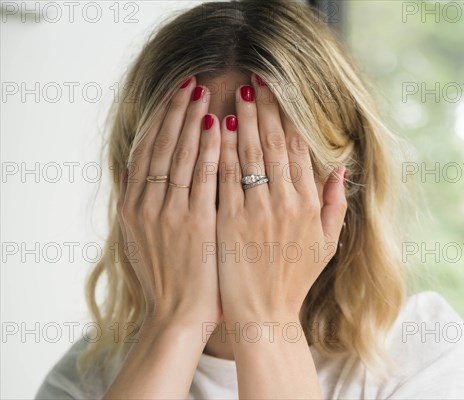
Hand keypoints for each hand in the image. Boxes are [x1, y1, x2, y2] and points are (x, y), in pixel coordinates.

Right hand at [117, 76, 220, 328]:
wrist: (177, 316)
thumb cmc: (168, 278)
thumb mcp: (142, 238)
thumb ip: (144, 203)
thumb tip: (146, 171)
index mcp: (133, 207)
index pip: (146, 150)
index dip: (159, 119)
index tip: (172, 95)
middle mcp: (147, 205)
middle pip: (162, 146)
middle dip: (176, 111)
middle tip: (190, 81)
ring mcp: (171, 214)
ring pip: (182, 156)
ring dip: (193, 121)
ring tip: (205, 93)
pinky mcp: (197, 225)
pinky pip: (204, 178)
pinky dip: (211, 151)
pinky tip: (220, 127)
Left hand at [216, 74, 347, 324]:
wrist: (264, 314)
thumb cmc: (295, 279)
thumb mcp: (327, 245)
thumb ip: (336, 205)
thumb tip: (339, 169)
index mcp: (309, 205)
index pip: (296, 150)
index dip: (286, 118)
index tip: (279, 95)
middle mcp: (284, 203)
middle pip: (272, 145)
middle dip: (263, 109)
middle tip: (256, 81)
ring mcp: (254, 211)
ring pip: (247, 155)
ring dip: (241, 122)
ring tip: (235, 95)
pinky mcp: (228, 222)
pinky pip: (224, 179)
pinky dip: (220, 152)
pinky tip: (215, 131)